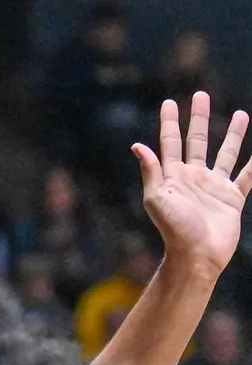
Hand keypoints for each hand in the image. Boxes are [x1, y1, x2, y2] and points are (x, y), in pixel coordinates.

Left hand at [134, 92, 251, 274]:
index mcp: (173, 176)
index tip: (169, 102)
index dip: (170, 122)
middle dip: (198, 118)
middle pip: (198, 140)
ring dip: (233, 134)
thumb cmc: (174, 229)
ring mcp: (214, 187)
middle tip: (200, 95)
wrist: (197, 255)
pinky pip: (248, 175)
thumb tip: (137, 145)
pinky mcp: (232, 198)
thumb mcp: (157, 198)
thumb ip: (151, 171)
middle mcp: (193, 178)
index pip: (170, 142)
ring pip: (226, 152)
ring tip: (241, 114)